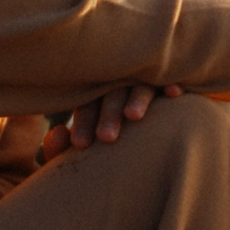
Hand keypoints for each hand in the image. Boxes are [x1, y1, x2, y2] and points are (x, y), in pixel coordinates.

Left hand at [42, 82, 182, 159]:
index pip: (87, 105)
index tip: (81, 144)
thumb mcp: (79, 149)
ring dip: (137, 98)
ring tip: (134, 116)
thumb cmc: (102, 150)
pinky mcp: (171, 82)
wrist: (147, 143)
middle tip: (106, 138)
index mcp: (94, 98)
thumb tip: (57, 132)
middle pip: (113, 94)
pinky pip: (172, 79)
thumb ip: (59, 149)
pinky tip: (173, 94)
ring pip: (141, 85)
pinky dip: (172, 83)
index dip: (85, 122)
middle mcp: (118, 86)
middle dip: (109, 114)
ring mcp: (145, 82)